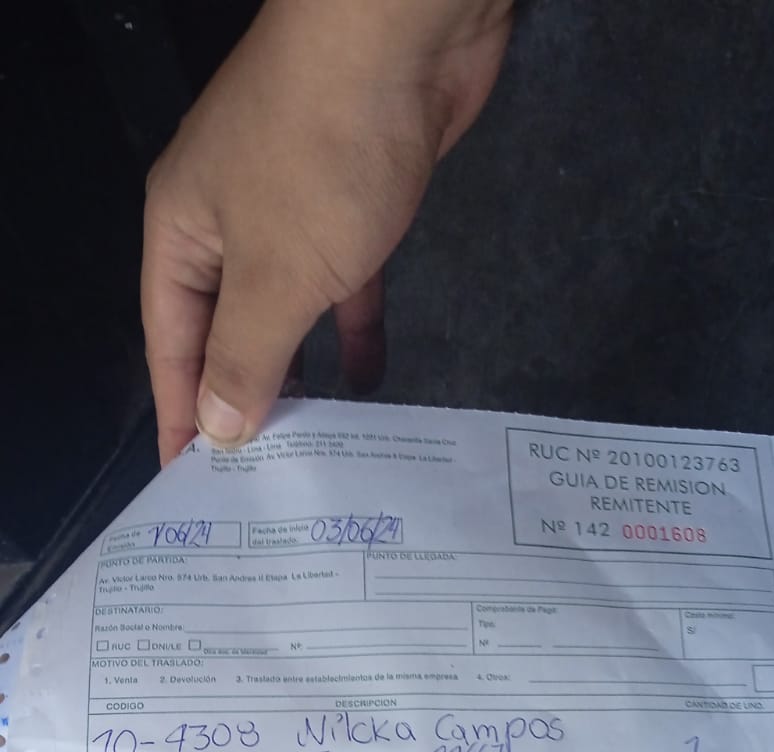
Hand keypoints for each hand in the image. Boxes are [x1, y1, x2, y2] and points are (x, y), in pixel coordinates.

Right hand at [142, 0, 512, 463]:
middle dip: (242, 397)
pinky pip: (343, 283)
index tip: (192, 483)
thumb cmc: (321, 155)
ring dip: (300, 370)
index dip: (179, 412)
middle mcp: (226, 219)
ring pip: (286, 308)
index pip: (169, 342)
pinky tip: (369, 380)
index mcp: (181, 231)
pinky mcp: (353, 199)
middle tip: (263, 479)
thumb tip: (217, 428)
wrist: (402, 33)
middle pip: (225, 327)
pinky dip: (352, 327)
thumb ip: (245, 357)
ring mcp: (292, 206)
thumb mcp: (275, 274)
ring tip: (315, 445)